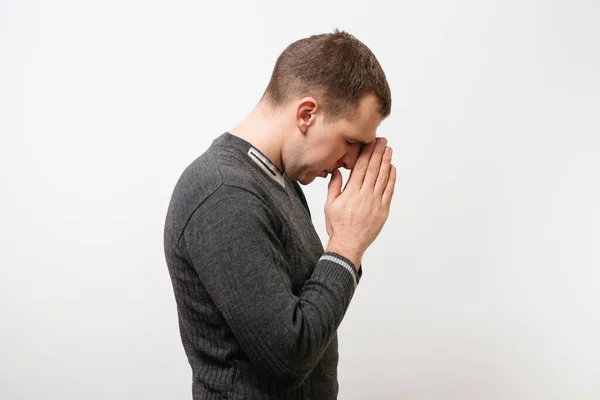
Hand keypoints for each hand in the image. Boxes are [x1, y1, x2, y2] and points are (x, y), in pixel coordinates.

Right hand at [324, 137, 396, 268]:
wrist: (348, 244)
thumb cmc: (337, 226)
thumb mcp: (329, 205)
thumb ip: (334, 187)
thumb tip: (337, 171)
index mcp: (350, 192)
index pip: (360, 167)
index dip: (366, 153)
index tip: (370, 142)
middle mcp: (364, 195)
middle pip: (373, 169)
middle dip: (378, 153)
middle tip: (383, 140)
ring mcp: (375, 202)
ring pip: (382, 178)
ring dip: (386, 162)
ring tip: (389, 150)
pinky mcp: (383, 210)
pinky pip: (389, 191)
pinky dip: (391, 179)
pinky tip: (392, 169)